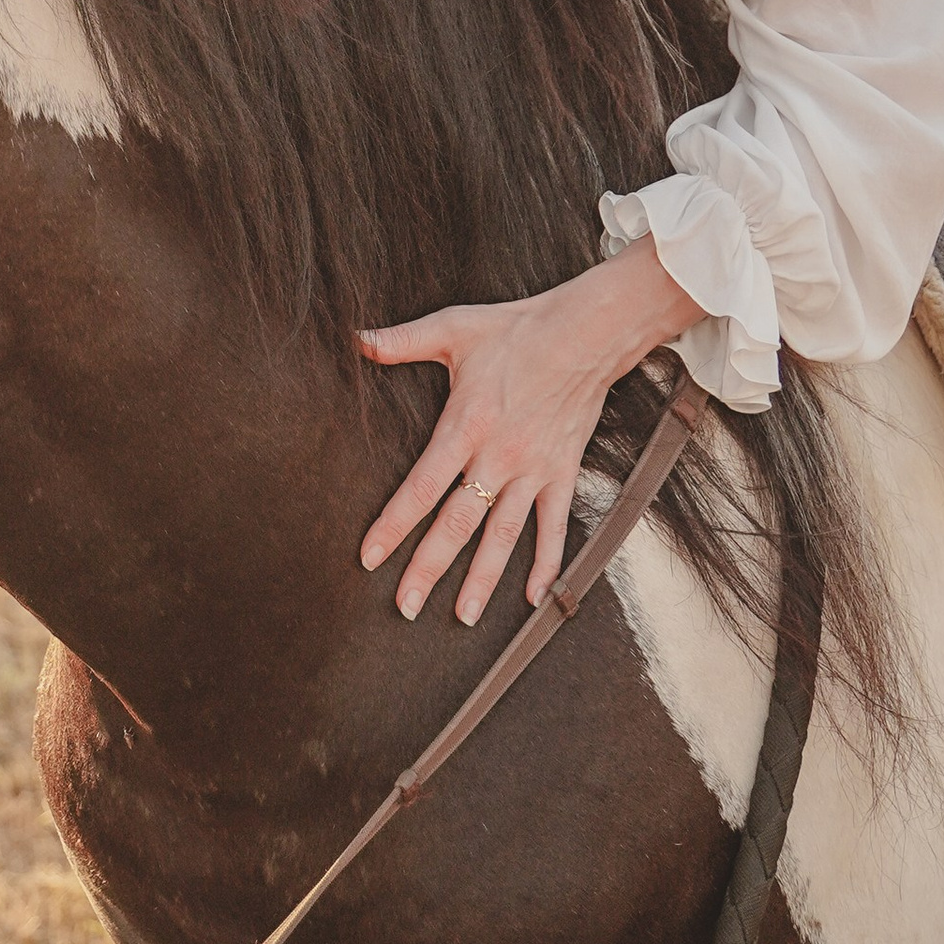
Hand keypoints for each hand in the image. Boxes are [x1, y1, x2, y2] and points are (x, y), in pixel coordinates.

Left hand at [355, 245, 703, 625]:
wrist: (586, 333)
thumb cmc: (515, 329)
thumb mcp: (452, 328)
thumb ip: (401, 341)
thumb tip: (357, 339)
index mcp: (466, 426)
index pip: (422, 487)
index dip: (394, 525)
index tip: (370, 557)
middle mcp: (498, 457)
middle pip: (458, 524)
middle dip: (429, 568)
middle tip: (406, 606)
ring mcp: (534, 471)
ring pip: (503, 536)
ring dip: (483, 579)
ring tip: (463, 616)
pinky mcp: (563, 473)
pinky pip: (555, 527)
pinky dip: (547, 563)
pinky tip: (534, 596)